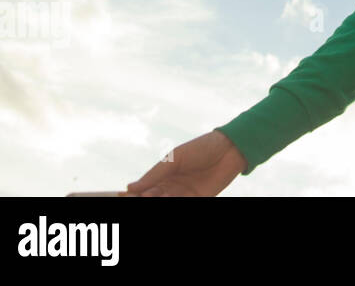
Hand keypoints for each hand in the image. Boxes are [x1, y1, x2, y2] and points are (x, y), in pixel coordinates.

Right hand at [124, 130, 247, 196]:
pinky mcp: (198, 200)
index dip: (132, 194)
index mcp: (163, 176)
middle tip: (139, 198)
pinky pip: (182, 206)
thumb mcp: (176, 158)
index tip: (123, 195)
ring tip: (153, 197)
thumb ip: (155, 174)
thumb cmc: (202, 148)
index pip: (142, 189)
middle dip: (142, 200)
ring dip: (157, 202)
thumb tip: (130, 188)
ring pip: (164, 204)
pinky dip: (172, 205)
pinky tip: (168, 199)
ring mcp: (184, 195)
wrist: (231, 148)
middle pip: (151, 199)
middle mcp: (171, 188)